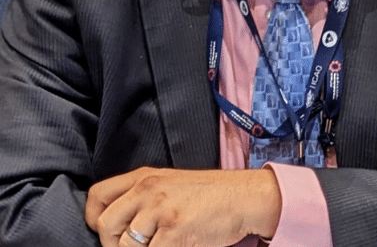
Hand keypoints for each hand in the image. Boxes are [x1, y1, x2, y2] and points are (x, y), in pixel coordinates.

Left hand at [85, 166, 281, 246]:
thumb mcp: (169, 184)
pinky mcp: (174, 232)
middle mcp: (148, 189)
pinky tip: (176, 246)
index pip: (97, 196)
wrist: (242, 196)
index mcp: (144, 176)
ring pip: (125, 246)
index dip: (95, 220)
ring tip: (159, 244)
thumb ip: (142, 197)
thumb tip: (115, 226)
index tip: (110, 233)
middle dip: (114, 245)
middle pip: (105, 226)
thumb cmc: (207, 195)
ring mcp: (160, 211)